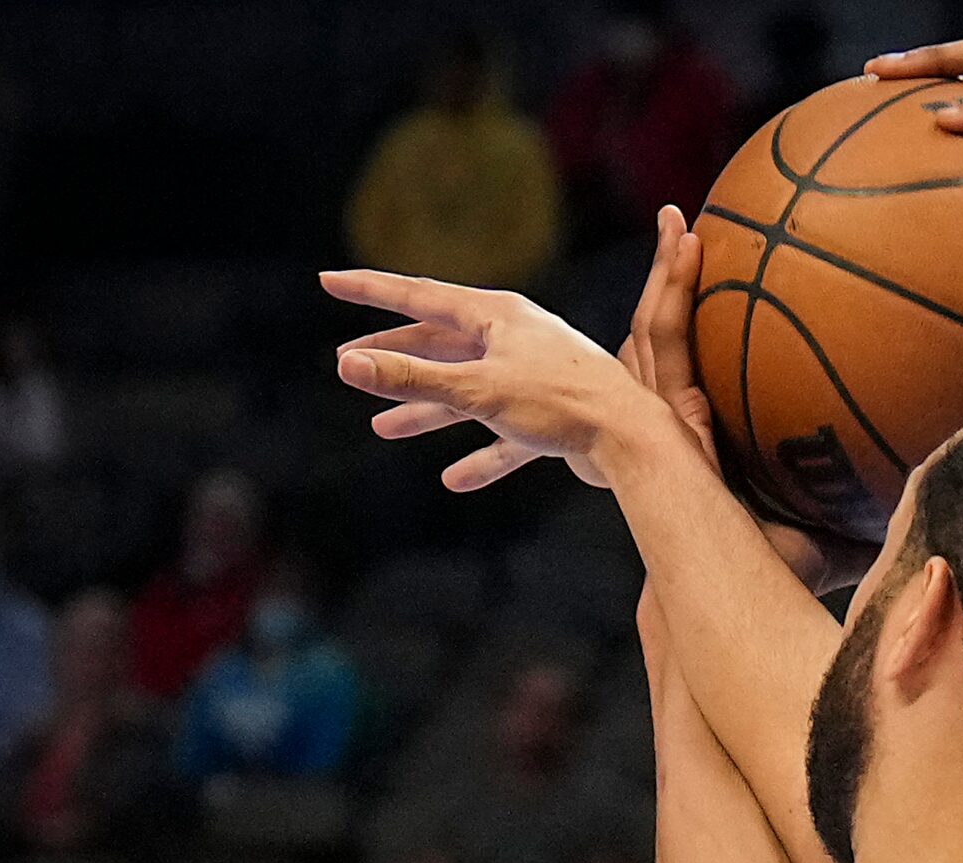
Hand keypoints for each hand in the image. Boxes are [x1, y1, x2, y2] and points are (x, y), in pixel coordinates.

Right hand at [321, 267, 669, 491]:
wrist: (635, 439)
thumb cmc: (562, 403)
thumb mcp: (477, 388)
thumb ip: (411, 377)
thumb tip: (347, 363)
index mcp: (497, 315)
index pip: (419, 296)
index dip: (370, 291)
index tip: (327, 282)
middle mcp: (515, 339)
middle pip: (440, 343)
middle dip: (394, 356)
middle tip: (347, 364)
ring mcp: (535, 378)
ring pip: (467, 392)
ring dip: (426, 410)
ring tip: (384, 429)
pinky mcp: (553, 419)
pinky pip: (505, 438)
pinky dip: (481, 457)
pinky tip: (456, 481)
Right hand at [616, 206, 878, 593]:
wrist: (724, 605)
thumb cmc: (775, 581)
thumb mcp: (836, 540)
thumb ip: (873, 521)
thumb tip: (946, 504)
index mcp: (715, 453)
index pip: (706, 387)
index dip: (709, 344)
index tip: (734, 297)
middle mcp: (684, 433)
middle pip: (673, 348)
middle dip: (677, 292)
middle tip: (694, 232)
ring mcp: (662, 424)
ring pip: (655, 337)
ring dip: (666, 278)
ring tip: (680, 224)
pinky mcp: (652, 418)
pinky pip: (660, 345)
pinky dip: (668, 294)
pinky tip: (688, 247)